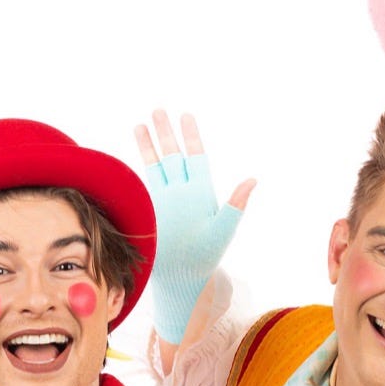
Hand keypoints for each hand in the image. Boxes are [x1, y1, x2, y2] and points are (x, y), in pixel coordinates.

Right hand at [133, 109, 255, 343]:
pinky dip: (139, 168)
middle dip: (166, 133)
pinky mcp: (151, 209)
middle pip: (173, 155)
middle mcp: (182, 191)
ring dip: (148, 145)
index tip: (185, 116)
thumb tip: (253, 180)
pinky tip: (131, 156)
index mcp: (200, 191)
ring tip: (141, 124)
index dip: (191, 136)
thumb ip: (235, 205)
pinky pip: (145, 183)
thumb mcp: (223, 230)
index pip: (195, 157)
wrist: (181, 276)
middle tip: (158, 110)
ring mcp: (165, 198)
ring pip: (156, 165)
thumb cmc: (205, 256)